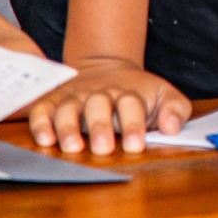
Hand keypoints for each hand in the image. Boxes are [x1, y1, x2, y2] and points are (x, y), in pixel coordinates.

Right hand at [27, 57, 190, 154]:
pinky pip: (42, 111)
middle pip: (99, 106)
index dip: (134, 125)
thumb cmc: (138, 94)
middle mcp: (100, 94)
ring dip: (69, 128)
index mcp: (129, 93)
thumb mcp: (164, 96)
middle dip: (100, 127)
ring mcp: (75, 98)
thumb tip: (171, 127)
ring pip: (68, 109)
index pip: (131, 105)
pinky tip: (46, 140)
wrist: (107, 69)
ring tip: (73, 147)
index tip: (135, 146)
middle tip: (104, 149)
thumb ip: (175, 110)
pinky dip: (41, 124)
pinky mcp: (53, 103)